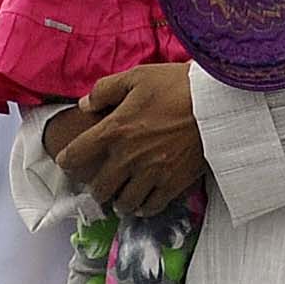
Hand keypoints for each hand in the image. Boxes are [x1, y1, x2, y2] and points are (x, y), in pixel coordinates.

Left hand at [55, 63, 206, 215]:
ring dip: (118, 201)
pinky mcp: (173, 183)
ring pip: (123, 203)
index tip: (69, 161)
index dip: (67, 160)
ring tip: (121, 196)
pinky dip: (143, 208)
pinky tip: (143, 201)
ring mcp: (151, 174)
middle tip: (100, 183)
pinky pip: (151, 207)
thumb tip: (84, 105)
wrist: (217, 103)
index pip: (75, 155)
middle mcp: (128, 157)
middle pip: (98, 188)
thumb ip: (104, 90)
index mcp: (114, 130)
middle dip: (95, 187)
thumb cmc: (177, 86)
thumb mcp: (136, 76)